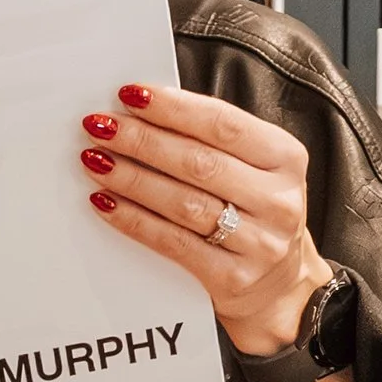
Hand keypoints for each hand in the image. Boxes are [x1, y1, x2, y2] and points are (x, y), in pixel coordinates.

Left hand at [78, 82, 329, 352]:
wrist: (279, 286)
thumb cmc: (255, 214)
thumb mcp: (256, 169)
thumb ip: (214, 141)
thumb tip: (145, 112)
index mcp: (286, 158)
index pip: (223, 124)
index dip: (173, 108)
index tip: (131, 94)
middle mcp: (278, 200)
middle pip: (198, 163)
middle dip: (142, 141)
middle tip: (100, 127)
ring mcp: (258, 243)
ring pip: (183, 203)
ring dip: (132, 179)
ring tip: (95, 161)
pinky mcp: (231, 279)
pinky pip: (172, 244)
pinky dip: (134, 221)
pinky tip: (105, 203)